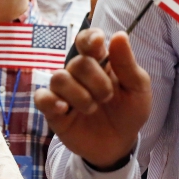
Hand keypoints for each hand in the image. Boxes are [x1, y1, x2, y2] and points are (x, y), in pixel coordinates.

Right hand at [33, 29, 150, 168]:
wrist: (120, 144)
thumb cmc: (129, 112)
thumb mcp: (137, 88)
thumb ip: (127, 63)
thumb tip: (119, 35)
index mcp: (99, 62)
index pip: (86, 40)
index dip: (89, 38)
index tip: (99, 44)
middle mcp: (78, 74)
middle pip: (76, 62)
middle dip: (96, 81)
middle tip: (108, 97)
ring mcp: (64, 92)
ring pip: (58, 78)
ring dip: (80, 95)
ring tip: (92, 109)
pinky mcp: (53, 111)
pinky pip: (41, 98)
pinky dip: (51, 101)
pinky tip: (65, 109)